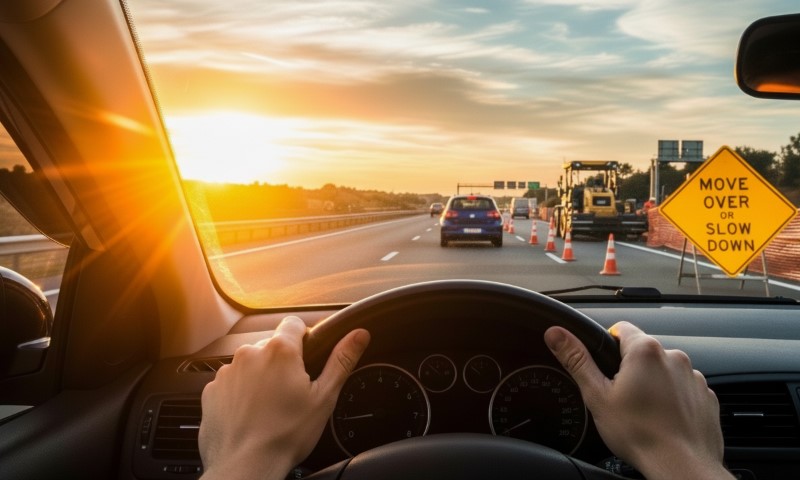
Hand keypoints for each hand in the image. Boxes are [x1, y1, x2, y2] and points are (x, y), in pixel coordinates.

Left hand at [199, 316, 369, 479]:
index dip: (304, 339)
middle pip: (271, 345)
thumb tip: (359, 335)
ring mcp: (228, 372)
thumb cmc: (285, 435)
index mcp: (280, 351)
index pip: (294, 324)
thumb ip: (341, 360)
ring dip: (260, 376)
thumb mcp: (324, 397)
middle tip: (292, 392)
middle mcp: (249, 354)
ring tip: (270, 406)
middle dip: (282, 362)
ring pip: (251, 364)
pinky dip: (241, 392)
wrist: (246, 467)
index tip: (307, 359)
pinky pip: (231, 382)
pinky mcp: (212, 390)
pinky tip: (252, 413)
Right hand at [544, 321, 732, 479]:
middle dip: (630, 369)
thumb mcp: (597, 396)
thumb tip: (556, 334)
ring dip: (654, 383)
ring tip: (643, 412)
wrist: (681, 467)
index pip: (621, 328)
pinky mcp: (706, 396)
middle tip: (620, 397)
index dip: (608, 345)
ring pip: (664, 370)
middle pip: (643, 351)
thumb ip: (576, 360)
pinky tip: (663, 419)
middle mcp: (674, 357)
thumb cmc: (640, 435)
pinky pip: (684, 389)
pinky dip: (673, 399)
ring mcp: (694, 377)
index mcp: (645, 351)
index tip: (604, 368)